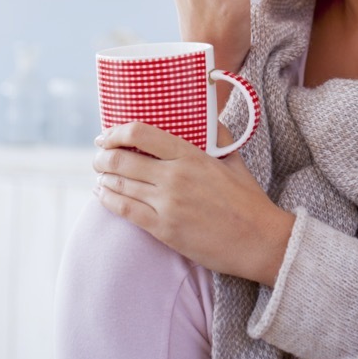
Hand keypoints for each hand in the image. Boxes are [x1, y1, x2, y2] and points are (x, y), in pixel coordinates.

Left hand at [93, 120, 294, 286]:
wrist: (259, 240)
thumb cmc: (248, 200)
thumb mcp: (235, 161)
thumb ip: (219, 137)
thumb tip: (209, 118)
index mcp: (191, 155)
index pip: (141, 134)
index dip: (117, 131)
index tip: (107, 135)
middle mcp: (175, 176)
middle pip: (122, 158)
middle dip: (103, 156)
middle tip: (99, 157)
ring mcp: (167, 204)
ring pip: (119, 184)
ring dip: (103, 177)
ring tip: (100, 175)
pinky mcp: (163, 229)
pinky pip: (124, 210)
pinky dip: (107, 200)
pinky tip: (102, 194)